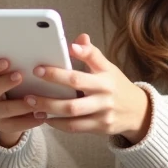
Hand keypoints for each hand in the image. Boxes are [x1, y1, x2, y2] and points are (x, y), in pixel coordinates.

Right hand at [0, 57, 44, 147]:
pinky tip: (43, 116)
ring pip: (6, 109)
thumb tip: (41, 60)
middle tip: (20, 76)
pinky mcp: (2, 126)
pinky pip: (15, 125)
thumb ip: (21, 70)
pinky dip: (30, 120)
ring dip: (22, 104)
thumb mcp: (13, 80)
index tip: (6, 61)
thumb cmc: (16, 89)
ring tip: (36, 101)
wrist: (9, 116)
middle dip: (6, 82)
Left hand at [23, 33, 151, 143]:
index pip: (82, 70)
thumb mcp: (108, 67)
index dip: (60, 70)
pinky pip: (75, 127)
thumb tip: (78, 40)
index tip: (39, 67)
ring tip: (31, 104)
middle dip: (50, 91)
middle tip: (29, 91)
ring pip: (72, 112)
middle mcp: (105, 95)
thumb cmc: (116, 86)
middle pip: (74, 92)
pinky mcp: (100, 127)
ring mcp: (103, 112)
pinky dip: (58, 123)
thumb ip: (91, 54)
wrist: (138, 112)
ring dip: (49, 109)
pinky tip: (45, 117)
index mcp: (105, 76)